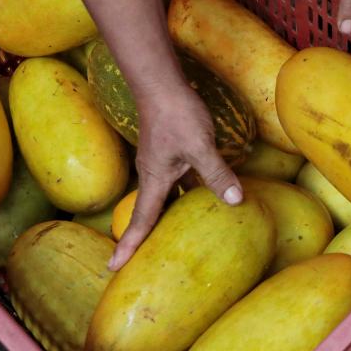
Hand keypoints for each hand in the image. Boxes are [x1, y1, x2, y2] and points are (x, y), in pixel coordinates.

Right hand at [107, 83, 242, 269]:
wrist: (162, 84)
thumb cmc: (176, 114)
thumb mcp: (200, 146)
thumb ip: (217, 174)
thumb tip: (235, 201)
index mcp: (154, 179)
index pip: (142, 220)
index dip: (129, 245)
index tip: (114, 267)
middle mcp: (154, 176)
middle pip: (150, 214)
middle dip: (145, 238)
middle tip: (141, 264)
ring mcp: (162, 164)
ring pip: (166, 198)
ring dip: (169, 218)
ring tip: (174, 240)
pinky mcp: (172, 153)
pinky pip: (179, 183)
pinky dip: (187, 196)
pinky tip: (204, 202)